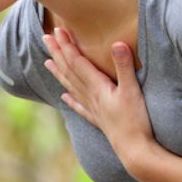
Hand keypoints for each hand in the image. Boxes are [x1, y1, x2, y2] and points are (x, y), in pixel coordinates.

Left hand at [42, 26, 165, 164]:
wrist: (135, 151)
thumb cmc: (136, 121)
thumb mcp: (132, 90)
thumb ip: (124, 66)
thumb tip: (117, 43)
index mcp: (97, 87)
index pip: (77, 61)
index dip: (67, 45)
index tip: (57, 31)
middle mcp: (90, 96)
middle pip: (69, 71)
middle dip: (58, 53)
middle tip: (46, 38)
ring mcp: (93, 109)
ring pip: (71, 87)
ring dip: (59, 73)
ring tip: (47, 62)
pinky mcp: (99, 120)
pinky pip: (80, 107)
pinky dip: (71, 100)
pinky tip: (64, 98)